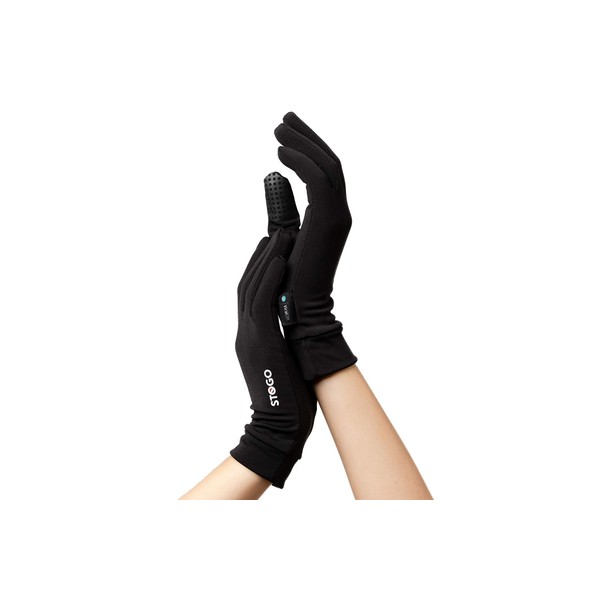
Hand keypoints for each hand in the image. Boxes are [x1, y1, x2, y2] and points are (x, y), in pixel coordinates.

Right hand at [230, 226, 316, 488]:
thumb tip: (296, 331)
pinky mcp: (259, 340)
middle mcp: (245, 332)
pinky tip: (280, 255)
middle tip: (274, 229)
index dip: (259, 269)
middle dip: (260, 255)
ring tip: (281, 232)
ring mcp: (249, 336)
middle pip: (247, 284)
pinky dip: (269, 274)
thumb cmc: (288, 401)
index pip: (251, 295)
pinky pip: (261, 299)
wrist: (278, 429)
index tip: (271, 248)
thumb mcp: (284, 366)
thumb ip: (283, 343)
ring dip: (266, 256)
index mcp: (251, 338)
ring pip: (251, 286)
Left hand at [272, 112, 356, 379]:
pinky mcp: (330, 222)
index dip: (308, 146)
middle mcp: (340, 211)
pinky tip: (278, 152)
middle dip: (306, 136)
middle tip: (283, 118)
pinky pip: (318, 181)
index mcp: (331, 214)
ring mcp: (338, 216)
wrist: (301, 307)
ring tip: (276, 129)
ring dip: (302, 143)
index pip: (326, 171)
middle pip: (330, 161)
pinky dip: (301, 162)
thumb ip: (285, 207)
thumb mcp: (287, 232)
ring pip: (327, 167)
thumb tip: (275, 180)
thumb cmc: (291, 277)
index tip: (286, 130)